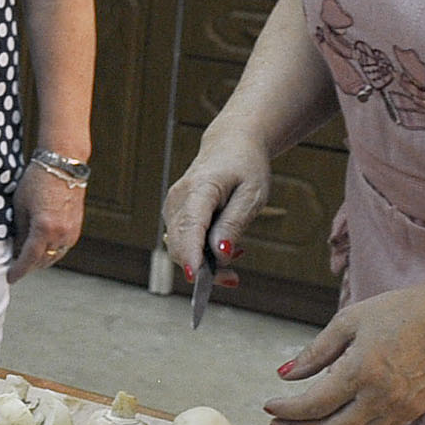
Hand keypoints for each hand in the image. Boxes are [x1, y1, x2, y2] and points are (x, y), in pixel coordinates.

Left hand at [9, 164, 85, 281]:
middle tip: (14, 265)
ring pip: (54, 257)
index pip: (28, 259)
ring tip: (26, 257)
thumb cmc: (37, 181)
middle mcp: (61, 234)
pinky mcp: (76, 229)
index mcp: (44, 228)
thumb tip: (16, 248)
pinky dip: (50, 251)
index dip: (18, 271)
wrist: (63, 165)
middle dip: (28, 266)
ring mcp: (71, 233)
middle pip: (42, 261)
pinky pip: (62, 248)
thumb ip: (19, 230)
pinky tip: (40, 246)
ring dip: (40, 260)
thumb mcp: (20, 205)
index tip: (10, 278)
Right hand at [161, 135, 270, 289]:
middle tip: (234, 279)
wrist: (231, 145)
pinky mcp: (175, 213)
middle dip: (203, 268)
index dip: (190, 252)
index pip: (190, 225)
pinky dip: (201, 250)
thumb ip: (234, 224)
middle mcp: (178, 198)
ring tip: (238, 254)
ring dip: (204, 261)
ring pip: (179, 246)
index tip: (194, 275)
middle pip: (180, 243)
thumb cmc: (245, 167)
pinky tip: (223, 246)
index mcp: (200, 188)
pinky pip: (183, 240)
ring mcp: (173, 206)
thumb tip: (220, 254)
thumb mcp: (252, 195)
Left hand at [263, 280, 424, 424]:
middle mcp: (380, 397)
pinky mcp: (411, 413)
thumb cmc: (400, 313)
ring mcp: (399, 409)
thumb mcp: (349, 321)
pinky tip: (332, 422)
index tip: (269, 406)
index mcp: (361, 370)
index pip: (313, 404)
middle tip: (276, 424)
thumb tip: (285, 374)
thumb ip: (315, 351)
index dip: (287, 410)